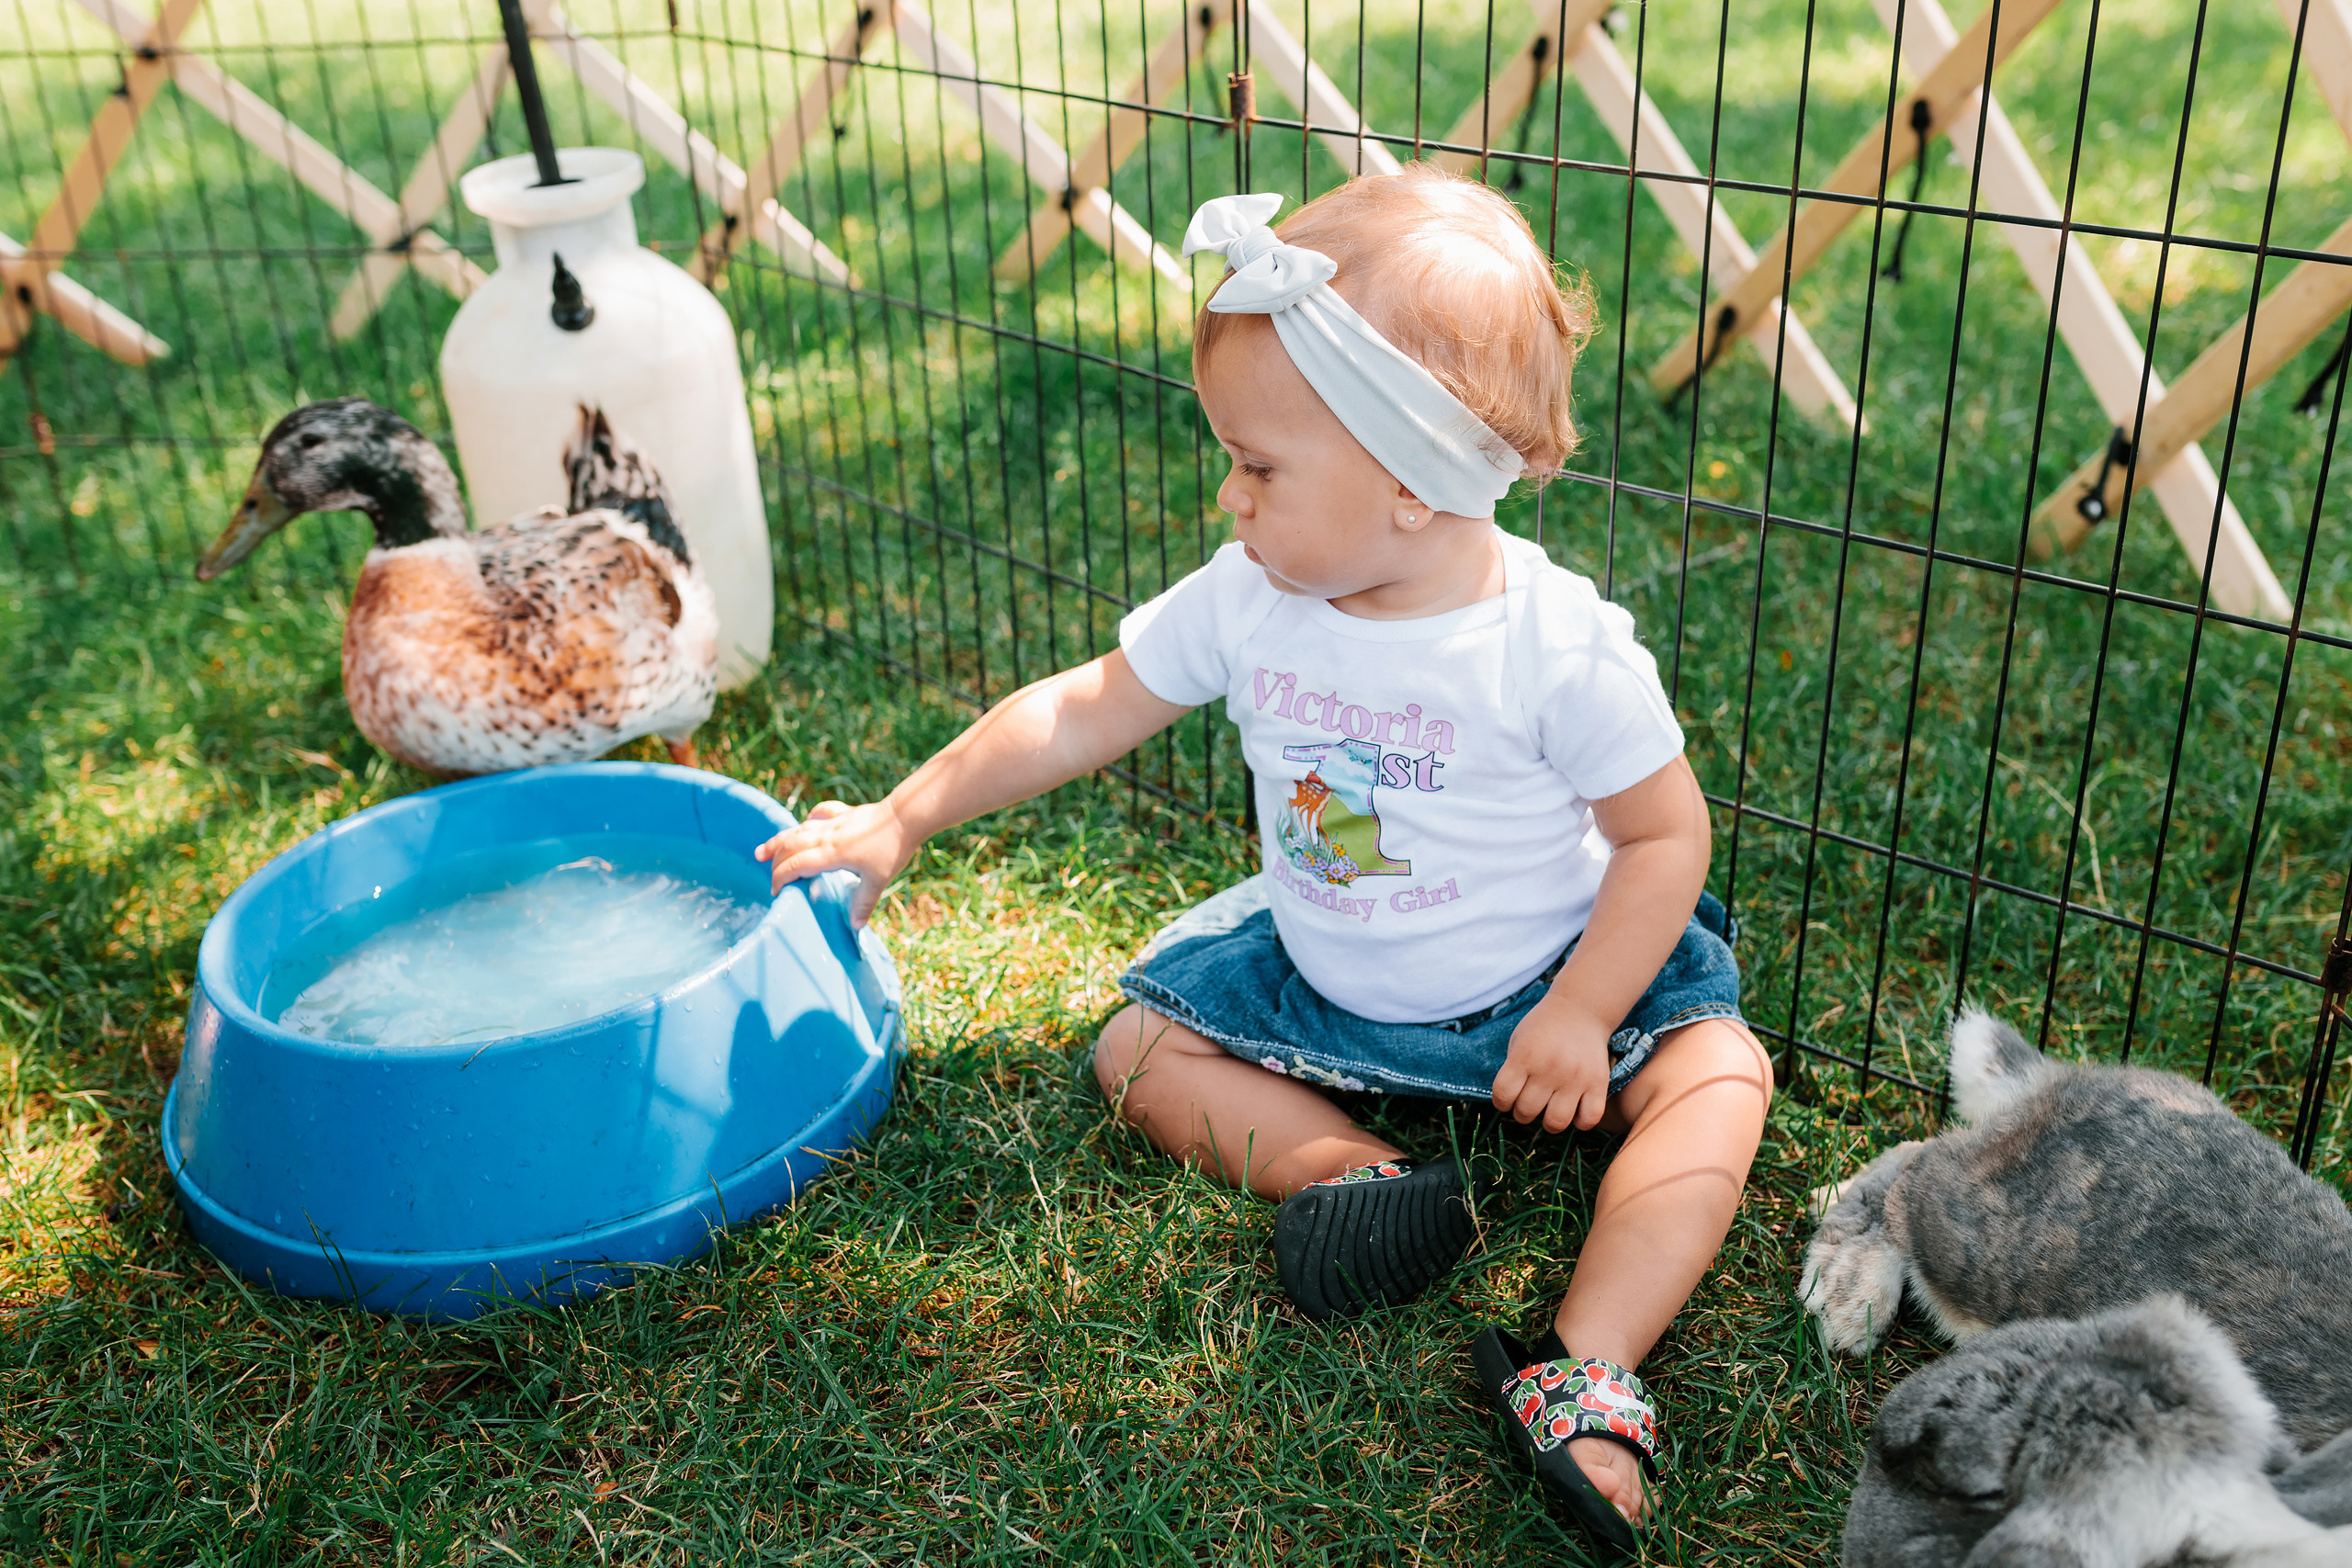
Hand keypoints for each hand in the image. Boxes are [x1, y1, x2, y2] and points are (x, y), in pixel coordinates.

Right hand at [752, 798, 916, 925]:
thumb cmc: (891, 849)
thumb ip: (863, 903)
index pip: (795, 866)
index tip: (776, 892)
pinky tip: (807, 823)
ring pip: (798, 830)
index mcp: (831, 854)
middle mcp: (826, 836)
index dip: (781, 878)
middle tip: (767, 874)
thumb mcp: (878, 880)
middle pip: (790, 846)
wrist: (905, 817)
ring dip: (780, 840)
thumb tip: (855, 926)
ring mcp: (833, 823)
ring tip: (764, 850)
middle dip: (774, 861)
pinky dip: (809, 820)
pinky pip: (820, 814)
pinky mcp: (844, 814)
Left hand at [1491, 995, 1612, 1132]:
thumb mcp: (1518, 1041)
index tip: (1508, 1098)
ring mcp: (1575, 1078)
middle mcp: (1549, 1068)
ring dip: (1548, 1122)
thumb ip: (1513, 1071)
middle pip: (1526, 1112)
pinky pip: (1589, 1120)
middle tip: (1530, 1102)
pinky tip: (1574, 1110)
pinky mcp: (1598, 1083)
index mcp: (1524, 1056)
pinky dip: (1580, 1122)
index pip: (1503, 1095)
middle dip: (1523, 1112)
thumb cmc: (1543, 1028)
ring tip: (1550, 1109)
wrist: (1580, 1009)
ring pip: (1556, 1123)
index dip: (1502, 1103)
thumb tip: (1510, 1105)